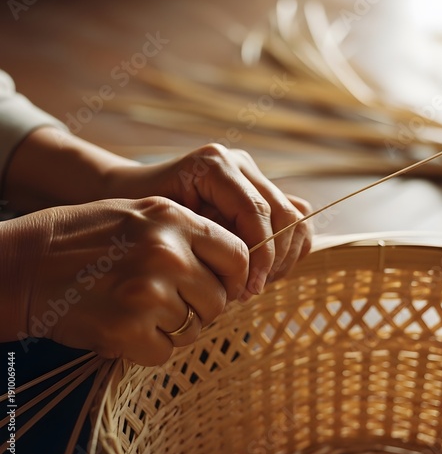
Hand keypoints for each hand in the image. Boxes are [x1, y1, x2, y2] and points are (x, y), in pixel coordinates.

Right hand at [0, 197, 247, 365]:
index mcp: (174, 219)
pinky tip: (124, 326)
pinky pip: (165, 351)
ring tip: (142, 309)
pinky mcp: (128, 330)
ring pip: (195, 328)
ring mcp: (148, 292)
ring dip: (175, 326)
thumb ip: (190, 234)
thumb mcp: (143, 214)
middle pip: (219, 298)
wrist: (26, 263)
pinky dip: (148, 346)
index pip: (238, 254)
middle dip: (202, 305)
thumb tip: (235, 265)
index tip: (223, 285)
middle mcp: (167, 252)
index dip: (236, 275)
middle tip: (172, 300)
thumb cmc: (89, 238)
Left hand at [107, 144, 312, 298]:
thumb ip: (209, 245)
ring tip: (256, 281)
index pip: (256, 212)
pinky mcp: (260, 189)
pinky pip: (293, 215)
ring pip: (296, 215)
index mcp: (214, 165)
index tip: (249, 289)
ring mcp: (252, 174)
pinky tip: (261, 268)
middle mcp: (238, 163)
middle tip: (251, 290)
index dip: (261, 255)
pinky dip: (287, 246)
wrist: (133, 196)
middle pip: (284, 213)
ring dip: (283, 254)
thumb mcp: (168, 232)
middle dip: (274, 259)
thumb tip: (248, 280)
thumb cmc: (142, 217)